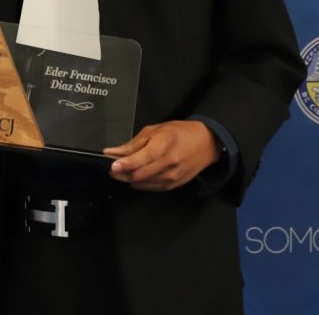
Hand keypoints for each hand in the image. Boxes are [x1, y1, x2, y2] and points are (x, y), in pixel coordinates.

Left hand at [104, 120, 220, 191]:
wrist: (205, 144)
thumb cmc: (179, 133)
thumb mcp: (155, 130)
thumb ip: (133, 143)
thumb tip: (113, 152)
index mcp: (164, 144)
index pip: (142, 158)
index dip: (125, 164)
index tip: (112, 165)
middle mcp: (169, 162)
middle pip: (139, 174)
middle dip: (122, 173)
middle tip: (114, 167)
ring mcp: (172, 176)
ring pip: (143, 183)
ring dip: (129, 178)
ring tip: (125, 169)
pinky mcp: (173, 185)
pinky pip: (151, 188)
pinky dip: (140, 183)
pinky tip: (138, 175)